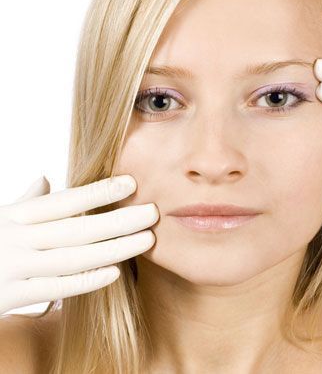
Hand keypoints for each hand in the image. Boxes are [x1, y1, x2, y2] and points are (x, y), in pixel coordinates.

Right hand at [0, 175, 158, 314]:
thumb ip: (24, 201)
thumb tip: (45, 178)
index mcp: (16, 216)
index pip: (64, 201)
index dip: (98, 191)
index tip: (131, 183)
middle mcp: (16, 240)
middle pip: (77, 229)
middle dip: (119, 220)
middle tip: (153, 212)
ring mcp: (14, 269)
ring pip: (73, 259)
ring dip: (114, 249)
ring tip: (146, 239)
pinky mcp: (9, 297)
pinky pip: (55, 290)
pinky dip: (86, 282)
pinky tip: (116, 272)